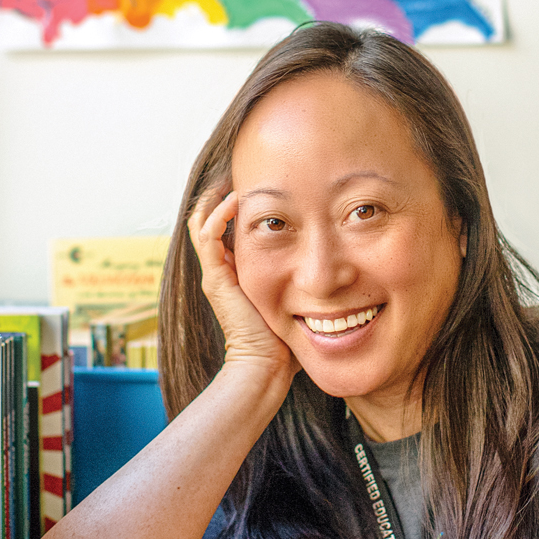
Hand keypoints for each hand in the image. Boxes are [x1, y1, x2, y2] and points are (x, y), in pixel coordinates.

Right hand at [189, 189, 298, 380]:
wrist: (267, 367)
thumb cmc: (286, 340)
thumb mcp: (295, 298)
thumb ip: (304, 280)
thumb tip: (337, 265)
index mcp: (236, 273)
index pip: (226, 228)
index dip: (237, 204)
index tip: (261, 185)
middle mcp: (221, 270)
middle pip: (208, 220)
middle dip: (223, 193)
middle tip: (242, 172)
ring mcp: (215, 273)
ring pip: (201, 222)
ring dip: (217, 197)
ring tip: (235, 178)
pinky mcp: (216, 278)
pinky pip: (207, 236)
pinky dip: (218, 214)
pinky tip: (235, 200)